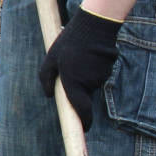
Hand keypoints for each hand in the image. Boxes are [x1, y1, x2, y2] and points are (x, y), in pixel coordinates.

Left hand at [36, 8, 122, 130]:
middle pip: (84, 95)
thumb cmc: (69, 43)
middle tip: (70, 70)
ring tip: (78, 58)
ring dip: (84, 76)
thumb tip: (49, 95)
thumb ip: (46, 79)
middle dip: (77, 89)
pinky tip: (87, 55)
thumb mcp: (51, 59)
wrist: (94, 26)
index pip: (82, 111)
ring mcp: (101, 77)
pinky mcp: (108, 69)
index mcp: (74, 84)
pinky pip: (97, 75)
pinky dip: (92, 69)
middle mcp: (89, 84)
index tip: (84, 129)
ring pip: (90, 84)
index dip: (84, 123)